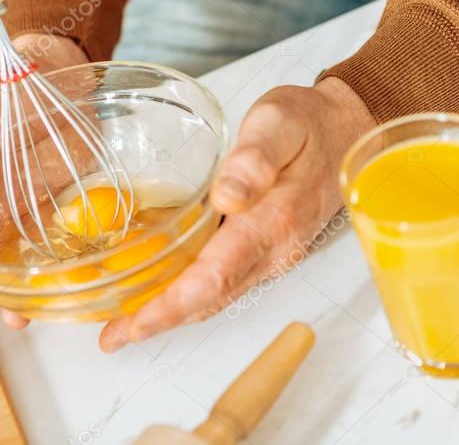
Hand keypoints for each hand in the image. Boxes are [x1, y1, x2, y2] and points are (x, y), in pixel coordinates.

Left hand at [100, 77, 375, 351]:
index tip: (133, 323)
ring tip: (123, 325)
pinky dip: (186, 297)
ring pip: (214, 296)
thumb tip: (228, 195)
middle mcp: (272, 250)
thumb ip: (255, 157)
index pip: (213, 278)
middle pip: (209, 299)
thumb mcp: (280, 123)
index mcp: (271, 221)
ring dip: (170, 315)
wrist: (346, 129)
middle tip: (112, 336)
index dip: (170, 306)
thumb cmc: (309, 124)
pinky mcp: (263, 249)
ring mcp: (270, 254)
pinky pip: (222, 282)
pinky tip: (158, 292)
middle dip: (159, 322)